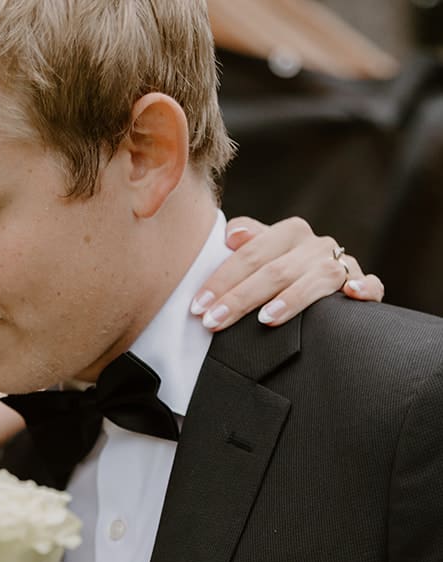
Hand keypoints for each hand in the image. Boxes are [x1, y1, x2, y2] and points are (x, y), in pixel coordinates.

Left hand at [190, 215, 384, 331]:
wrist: (327, 288)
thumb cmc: (283, 275)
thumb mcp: (262, 258)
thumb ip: (246, 246)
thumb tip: (231, 234)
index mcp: (289, 234)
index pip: (250, 254)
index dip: (222, 279)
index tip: (198, 306)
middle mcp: (316, 246)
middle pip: (277, 269)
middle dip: (242, 297)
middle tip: (213, 322)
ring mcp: (342, 265)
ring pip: (318, 278)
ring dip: (293, 299)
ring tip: (266, 320)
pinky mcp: (361, 285)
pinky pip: (369, 284)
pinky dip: (363, 288)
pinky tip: (350, 295)